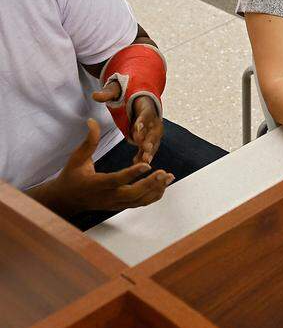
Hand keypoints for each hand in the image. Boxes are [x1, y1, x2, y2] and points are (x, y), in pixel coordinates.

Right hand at [36, 119, 173, 215]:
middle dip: (150, 184)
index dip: (132, 173)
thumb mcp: (77, 158)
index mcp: (96, 184)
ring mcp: (115, 204)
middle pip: (132, 194)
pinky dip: (153, 195)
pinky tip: (163, 185)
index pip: (116, 180)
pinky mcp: (120, 206)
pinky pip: (140, 203)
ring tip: (169, 177)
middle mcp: (107, 196)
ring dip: (156, 189)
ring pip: (139, 200)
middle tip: (164, 173)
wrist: (67, 200)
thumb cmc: (72, 176)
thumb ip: (89, 141)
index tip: (146, 164)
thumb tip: (92, 121)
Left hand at [92, 83, 163, 163]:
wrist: (140, 101)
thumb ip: (107, 94)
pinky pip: (148, 148)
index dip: (143, 121)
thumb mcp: (116, 92)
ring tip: (144, 160)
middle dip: (150, 140)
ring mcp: (153, 131)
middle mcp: (154, 120)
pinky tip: (136, 162)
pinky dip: (144, 155)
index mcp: (147, 107)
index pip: (147, 114)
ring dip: (149, 151)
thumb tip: (95, 95)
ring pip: (153, 142)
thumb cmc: (128, 97)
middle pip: (154, 131)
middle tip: (144, 147)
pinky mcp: (149, 139)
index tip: (138, 127)